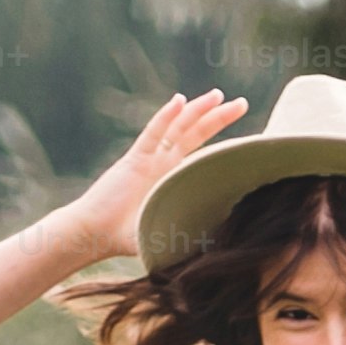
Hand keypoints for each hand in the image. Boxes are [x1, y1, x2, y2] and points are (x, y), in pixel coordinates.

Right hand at [59, 90, 253, 263]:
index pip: (205, 155)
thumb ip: (195, 236)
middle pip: (196, 133)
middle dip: (219, 117)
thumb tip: (228, 249)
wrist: (96, 234)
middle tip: (242, 103)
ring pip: (179, 128)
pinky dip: (166, 117)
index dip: (225, 144)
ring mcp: (151, 159)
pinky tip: (179, 101)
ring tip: (218, 95)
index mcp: (176, 179)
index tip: (248, 135)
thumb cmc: (130, 240)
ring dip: (198, 110)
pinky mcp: (135, 159)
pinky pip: (153, 133)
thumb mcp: (172, 236)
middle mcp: (166, 164)